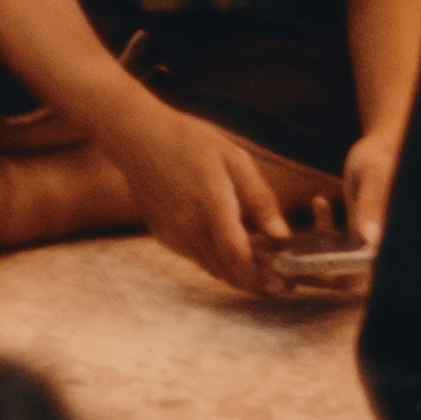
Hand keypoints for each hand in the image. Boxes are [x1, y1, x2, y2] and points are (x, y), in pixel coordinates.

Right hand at [107, 92, 319, 300]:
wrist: (136, 135)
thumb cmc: (188, 140)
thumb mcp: (233, 158)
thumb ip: (259, 198)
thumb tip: (282, 235)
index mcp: (211, 203)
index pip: (237, 256)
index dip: (262, 277)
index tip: (284, 284)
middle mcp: (189, 226)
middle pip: (227, 271)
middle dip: (256, 282)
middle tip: (281, 283)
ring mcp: (173, 234)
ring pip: (213, 268)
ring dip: (238, 274)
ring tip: (262, 268)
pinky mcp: (164, 235)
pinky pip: (197, 257)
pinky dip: (218, 261)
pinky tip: (230, 248)